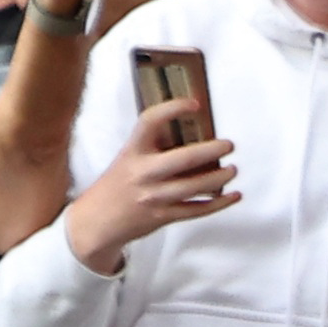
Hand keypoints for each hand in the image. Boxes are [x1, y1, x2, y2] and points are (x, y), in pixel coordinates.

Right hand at [69, 103, 238, 265]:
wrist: (94, 223)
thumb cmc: (114, 187)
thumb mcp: (126, 161)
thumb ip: (153, 149)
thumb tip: (194, 136)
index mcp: (131, 153)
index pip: (149, 122)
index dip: (172, 109)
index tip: (193, 104)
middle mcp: (142, 173)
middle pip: (184, 158)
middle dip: (212, 150)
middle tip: (228, 145)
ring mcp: (153, 197)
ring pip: (195, 186)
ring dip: (220, 177)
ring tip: (231, 170)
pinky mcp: (162, 216)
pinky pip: (197, 210)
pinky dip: (219, 203)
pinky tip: (233, 196)